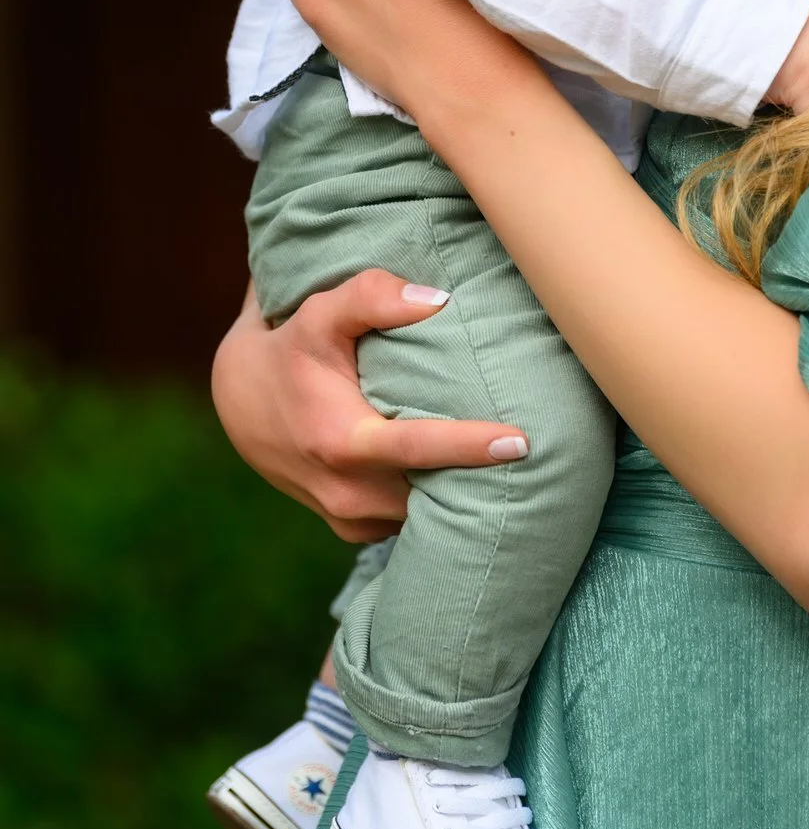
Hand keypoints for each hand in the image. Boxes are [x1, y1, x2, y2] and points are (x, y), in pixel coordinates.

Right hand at [211, 273, 528, 540]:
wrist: (239, 402)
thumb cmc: (288, 349)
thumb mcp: (316, 315)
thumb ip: (370, 297)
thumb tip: (437, 298)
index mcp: (341, 444)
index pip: (418, 449)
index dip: (471, 447)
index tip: (523, 441)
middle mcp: (349, 494)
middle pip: (436, 492)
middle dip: (487, 477)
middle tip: (549, 447)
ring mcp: (353, 520)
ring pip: (428, 514)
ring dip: (468, 492)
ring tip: (520, 464)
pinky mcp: (356, 530)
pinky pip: (413, 521)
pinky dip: (441, 501)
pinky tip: (474, 476)